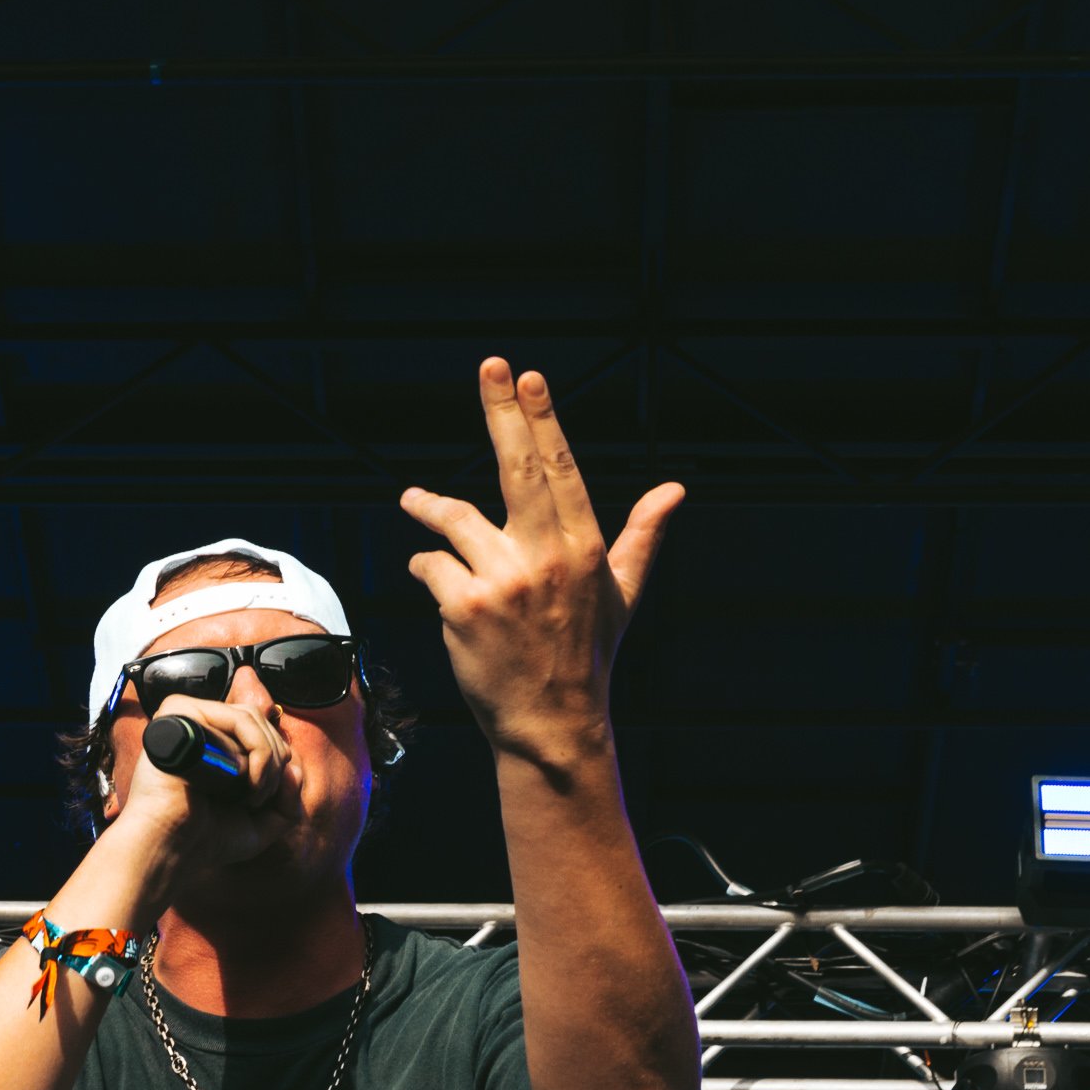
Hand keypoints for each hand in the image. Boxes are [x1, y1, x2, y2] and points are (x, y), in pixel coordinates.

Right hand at [104, 694, 305, 882]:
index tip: (265, 801)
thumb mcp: (262, 823)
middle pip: (259, 720)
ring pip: (251, 718)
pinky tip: (246, 782)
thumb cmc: (208, 838)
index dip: (277, 762)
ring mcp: (187, 718)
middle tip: (257, 801)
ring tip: (252, 797)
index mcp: (214, 742)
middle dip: (275, 763)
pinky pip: (236, 718)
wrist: (172, 849)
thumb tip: (294, 768)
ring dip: (267, 760)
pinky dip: (256, 748)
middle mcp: (199, 725)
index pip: (261, 729)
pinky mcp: (179, 716)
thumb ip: (288, 798)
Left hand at [401, 357, 681, 761]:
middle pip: (518, 468)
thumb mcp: (622, 594)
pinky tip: (435, 580)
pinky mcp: (463, 608)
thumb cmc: (585, 654)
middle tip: (491, 366)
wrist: (550, 723)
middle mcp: (547, 558)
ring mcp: (503, 582)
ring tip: (414, 501)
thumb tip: (675, 491)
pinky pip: (431, 565)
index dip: (544, 418)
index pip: (561, 469)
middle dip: (503, 412)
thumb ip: (641, 535)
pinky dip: (427, 567)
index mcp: (585, 548)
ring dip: (429, 506)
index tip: (529, 376)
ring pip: (455, 518)